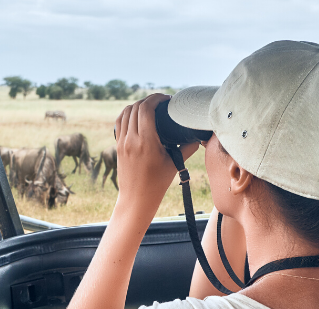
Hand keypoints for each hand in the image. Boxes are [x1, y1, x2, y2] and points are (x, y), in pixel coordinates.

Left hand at [114, 94, 200, 212]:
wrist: (136, 199)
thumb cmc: (157, 184)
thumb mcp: (174, 164)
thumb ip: (187, 148)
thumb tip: (200, 136)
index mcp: (146, 142)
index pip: (146, 109)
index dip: (156, 98)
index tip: (167, 99)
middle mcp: (131, 140)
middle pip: (135, 107)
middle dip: (148, 100)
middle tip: (161, 102)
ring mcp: (122, 143)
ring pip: (125, 113)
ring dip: (137, 105)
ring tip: (150, 106)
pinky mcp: (118, 147)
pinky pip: (119, 123)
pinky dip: (127, 114)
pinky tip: (136, 115)